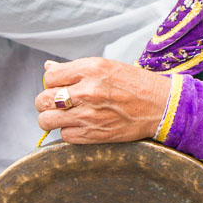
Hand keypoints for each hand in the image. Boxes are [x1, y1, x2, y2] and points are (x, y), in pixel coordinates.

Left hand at [35, 58, 170, 143]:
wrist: (160, 106)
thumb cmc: (135, 83)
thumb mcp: (107, 66)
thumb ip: (75, 69)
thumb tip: (49, 67)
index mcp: (91, 69)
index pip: (49, 76)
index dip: (52, 81)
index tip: (59, 85)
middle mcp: (87, 91)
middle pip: (42, 99)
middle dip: (46, 101)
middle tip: (57, 102)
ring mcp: (88, 115)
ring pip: (46, 120)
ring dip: (51, 118)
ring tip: (62, 115)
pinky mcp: (92, 135)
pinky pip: (63, 135)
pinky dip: (68, 131)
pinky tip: (80, 124)